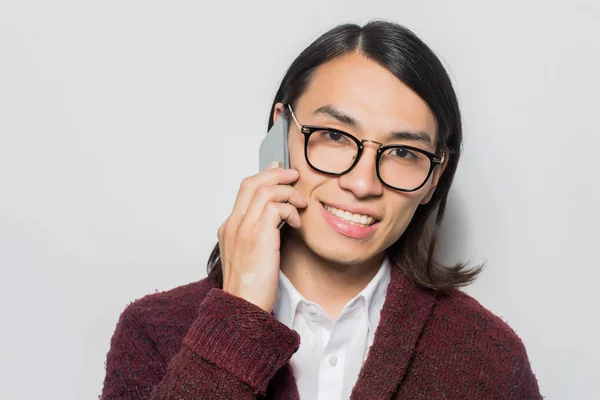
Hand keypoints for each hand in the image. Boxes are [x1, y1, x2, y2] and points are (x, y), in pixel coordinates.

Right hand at [217, 162, 306, 311]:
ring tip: (300, 203)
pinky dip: (290, 210)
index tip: (280, 174)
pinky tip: (298, 223)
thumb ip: (257, 236)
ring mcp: (243, 228)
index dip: (264, 177)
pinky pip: (276, 207)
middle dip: (276, 174)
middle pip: (252, 183)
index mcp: (229, 228)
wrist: (242, 307)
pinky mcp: (258, 235)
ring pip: (265, 190)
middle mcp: (233, 224)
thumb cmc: (250, 288)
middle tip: (294, 176)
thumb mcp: (250, 256)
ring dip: (288, 192)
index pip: (245, 190)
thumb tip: (276, 220)